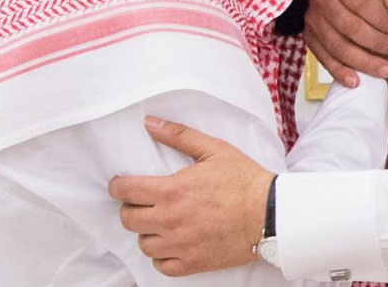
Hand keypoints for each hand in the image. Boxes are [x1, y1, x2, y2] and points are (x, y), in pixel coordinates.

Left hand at [108, 117, 273, 276]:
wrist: (269, 214)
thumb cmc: (243, 180)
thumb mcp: (213, 149)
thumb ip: (178, 135)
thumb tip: (150, 123)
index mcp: (172, 191)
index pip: (126, 191)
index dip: (117, 186)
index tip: (120, 185)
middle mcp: (170, 220)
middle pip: (128, 219)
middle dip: (130, 207)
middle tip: (142, 201)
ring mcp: (180, 245)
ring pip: (143, 243)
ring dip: (146, 231)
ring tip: (159, 221)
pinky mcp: (192, 263)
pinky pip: (161, 265)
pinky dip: (161, 255)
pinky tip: (170, 243)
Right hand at [304, 0, 387, 86]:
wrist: (347, 17)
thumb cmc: (370, 0)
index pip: (361, 0)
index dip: (381, 16)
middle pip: (348, 25)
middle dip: (374, 41)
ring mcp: (312, 20)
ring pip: (337, 45)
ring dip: (362, 61)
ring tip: (384, 70)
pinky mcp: (309, 38)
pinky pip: (323, 58)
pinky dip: (340, 71)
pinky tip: (356, 80)